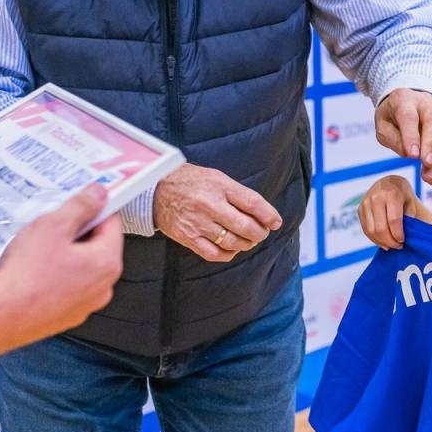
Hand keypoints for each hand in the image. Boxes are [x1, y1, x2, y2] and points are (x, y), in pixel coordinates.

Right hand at [0, 186, 122, 360]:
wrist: (0, 314)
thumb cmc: (27, 275)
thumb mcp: (53, 226)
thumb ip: (80, 207)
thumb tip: (97, 196)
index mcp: (107, 263)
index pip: (112, 224)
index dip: (95, 209)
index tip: (82, 202)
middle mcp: (102, 288)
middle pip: (97, 247)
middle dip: (77, 233)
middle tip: (52, 225)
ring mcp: (84, 305)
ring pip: (80, 268)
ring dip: (64, 255)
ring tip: (38, 248)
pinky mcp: (65, 316)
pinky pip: (66, 287)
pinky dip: (54, 276)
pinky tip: (33, 270)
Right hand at [153, 163, 281, 262]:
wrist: (155, 190)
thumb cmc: (189, 181)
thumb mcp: (215, 177)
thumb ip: (236, 193)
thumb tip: (260, 211)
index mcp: (219, 186)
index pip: (252, 202)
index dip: (268, 215)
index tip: (276, 222)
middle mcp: (210, 205)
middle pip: (245, 226)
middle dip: (259, 233)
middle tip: (262, 233)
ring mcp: (198, 223)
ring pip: (232, 242)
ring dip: (246, 244)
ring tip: (248, 240)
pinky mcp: (188, 238)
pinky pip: (214, 253)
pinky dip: (228, 254)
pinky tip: (231, 249)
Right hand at [357, 175, 420, 248]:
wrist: (388, 183)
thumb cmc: (403, 195)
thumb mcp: (410, 202)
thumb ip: (409, 218)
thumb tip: (405, 236)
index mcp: (392, 193)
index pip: (393, 220)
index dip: (398, 234)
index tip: (403, 241)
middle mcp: (376, 197)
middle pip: (381, 227)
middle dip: (390, 241)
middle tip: (398, 246)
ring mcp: (366, 202)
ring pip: (371, 230)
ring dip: (382, 242)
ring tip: (391, 245)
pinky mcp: (360, 209)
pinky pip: (365, 229)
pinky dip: (374, 239)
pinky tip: (382, 242)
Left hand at [374, 89, 431, 184]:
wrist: (409, 101)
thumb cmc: (393, 116)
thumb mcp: (383, 126)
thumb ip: (393, 139)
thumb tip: (410, 155)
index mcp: (404, 100)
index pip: (409, 117)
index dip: (411, 136)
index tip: (412, 155)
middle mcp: (426, 104)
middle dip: (431, 145)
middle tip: (427, 164)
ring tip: (431, 178)